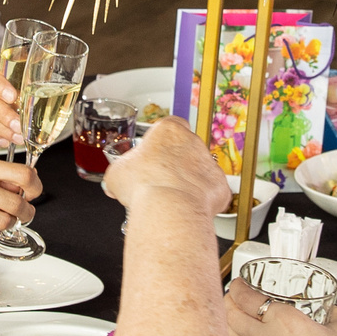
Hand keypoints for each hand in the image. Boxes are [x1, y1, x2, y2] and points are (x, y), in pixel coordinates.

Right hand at [104, 117, 231, 215]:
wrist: (169, 209)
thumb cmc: (143, 186)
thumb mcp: (117, 173)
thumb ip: (120, 171)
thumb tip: (116, 180)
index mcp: (169, 131)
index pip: (170, 126)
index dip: (161, 141)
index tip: (153, 153)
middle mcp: (193, 142)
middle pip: (185, 149)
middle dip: (174, 164)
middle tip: (159, 181)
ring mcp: (209, 163)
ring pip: (199, 171)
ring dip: (188, 182)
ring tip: (171, 199)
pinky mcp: (220, 185)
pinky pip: (210, 191)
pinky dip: (200, 200)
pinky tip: (185, 208)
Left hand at [226, 281, 336, 335]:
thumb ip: (336, 315)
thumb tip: (334, 312)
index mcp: (283, 321)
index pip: (246, 298)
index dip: (238, 287)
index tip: (240, 285)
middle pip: (231, 315)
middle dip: (229, 302)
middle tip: (234, 298)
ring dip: (228, 324)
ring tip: (233, 319)